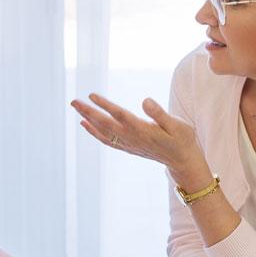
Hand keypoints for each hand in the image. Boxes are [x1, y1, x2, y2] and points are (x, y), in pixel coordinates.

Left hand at [70, 94, 206, 173]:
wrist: (182, 161)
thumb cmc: (182, 140)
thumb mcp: (177, 125)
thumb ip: (160, 114)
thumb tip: (145, 101)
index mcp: (142, 130)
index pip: (119, 115)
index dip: (104, 105)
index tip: (91, 95)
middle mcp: (131, 138)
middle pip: (105, 123)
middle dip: (88, 111)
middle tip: (73, 101)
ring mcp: (128, 143)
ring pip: (103, 131)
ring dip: (88, 119)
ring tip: (76, 108)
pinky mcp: (128, 147)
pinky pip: (106, 140)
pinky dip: (94, 132)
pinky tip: (86, 124)